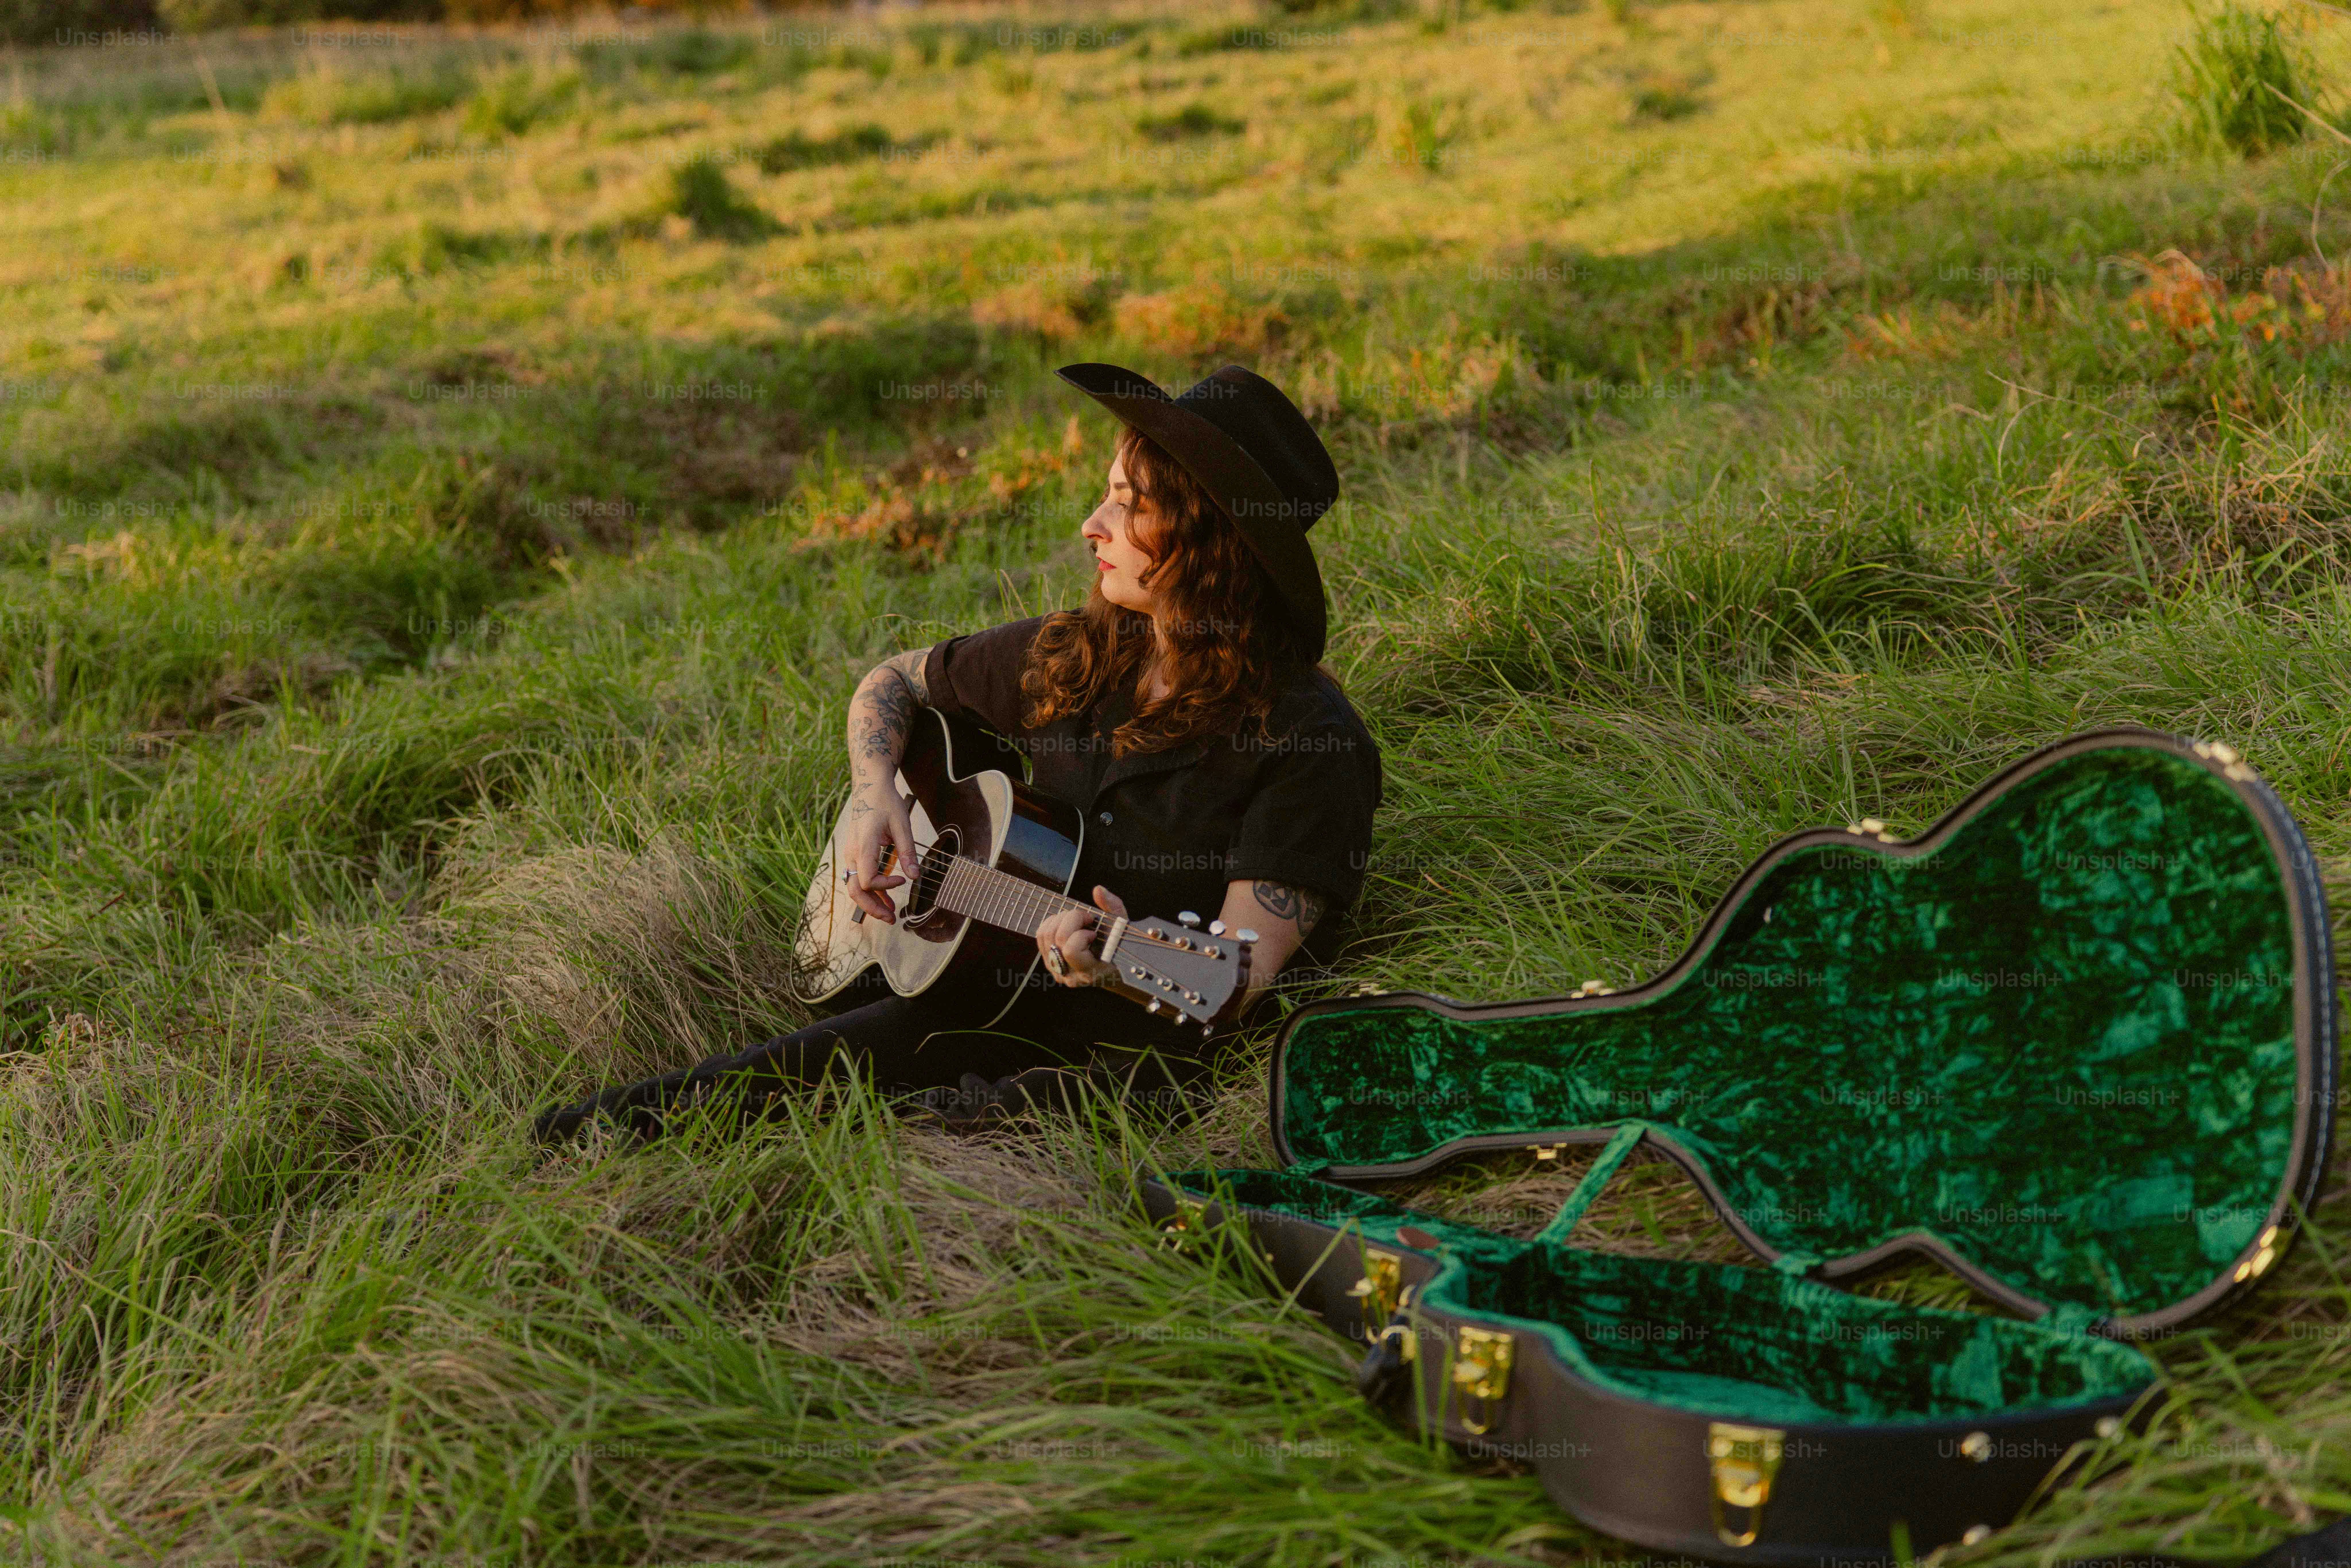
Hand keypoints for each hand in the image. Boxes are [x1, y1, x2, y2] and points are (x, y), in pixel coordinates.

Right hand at [843, 780, 919, 922]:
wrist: (869, 789)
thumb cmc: (885, 803)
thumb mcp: (901, 825)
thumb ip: (907, 852)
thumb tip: (915, 877)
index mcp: (864, 846)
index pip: (867, 880)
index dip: (885, 886)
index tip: (902, 881)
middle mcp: (852, 853)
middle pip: (855, 890)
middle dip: (872, 908)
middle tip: (891, 919)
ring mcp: (851, 855)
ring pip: (855, 887)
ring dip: (871, 902)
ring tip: (890, 914)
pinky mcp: (855, 855)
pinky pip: (858, 878)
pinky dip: (871, 891)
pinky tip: (885, 899)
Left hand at [1036, 885, 1127, 988]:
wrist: (1112, 969)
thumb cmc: (1118, 948)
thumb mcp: (1121, 928)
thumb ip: (1113, 908)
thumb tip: (1098, 890)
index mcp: (1090, 972)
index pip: (1071, 950)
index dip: (1081, 934)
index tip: (1093, 932)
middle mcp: (1070, 975)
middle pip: (1057, 938)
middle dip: (1072, 919)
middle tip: (1086, 919)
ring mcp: (1057, 970)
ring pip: (1045, 935)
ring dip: (1061, 919)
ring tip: (1077, 921)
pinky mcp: (1049, 963)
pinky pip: (1040, 936)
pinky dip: (1052, 923)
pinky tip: (1066, 924)